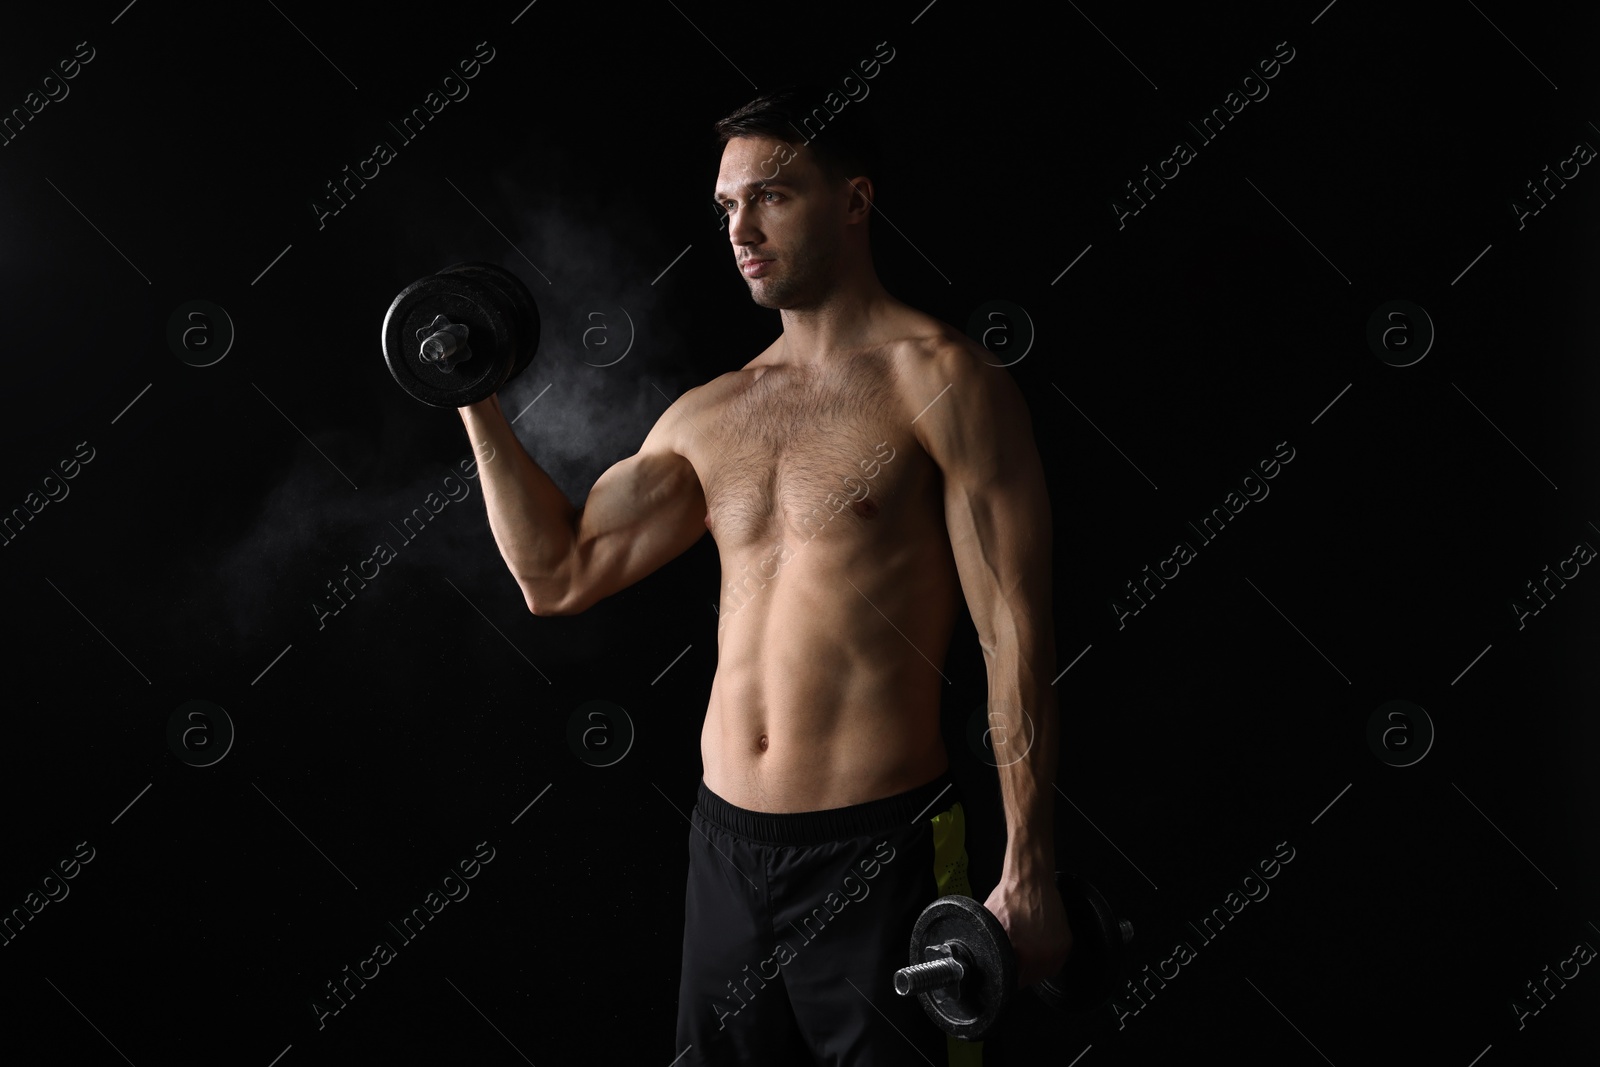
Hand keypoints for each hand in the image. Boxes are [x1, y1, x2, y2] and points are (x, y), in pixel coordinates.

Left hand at [983, 872, 1072, 988]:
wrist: (1029, 881)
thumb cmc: (1009, 899)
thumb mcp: (988, 925)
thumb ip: (987, 947)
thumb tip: (981, 962)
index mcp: (1021, 955)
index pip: (1014, 982)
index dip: (1007, 978)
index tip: (1005, 972)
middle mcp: (1041, 957)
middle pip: (1029, 979)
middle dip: (1021, 972)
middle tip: (1015, 959)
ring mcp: (1056, 951)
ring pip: (1044, 973)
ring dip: (1035, 967)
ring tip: (1027, 951)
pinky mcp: (1066, 943)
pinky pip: (1057, 963)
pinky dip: (1048, 958)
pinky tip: (1039, 947)